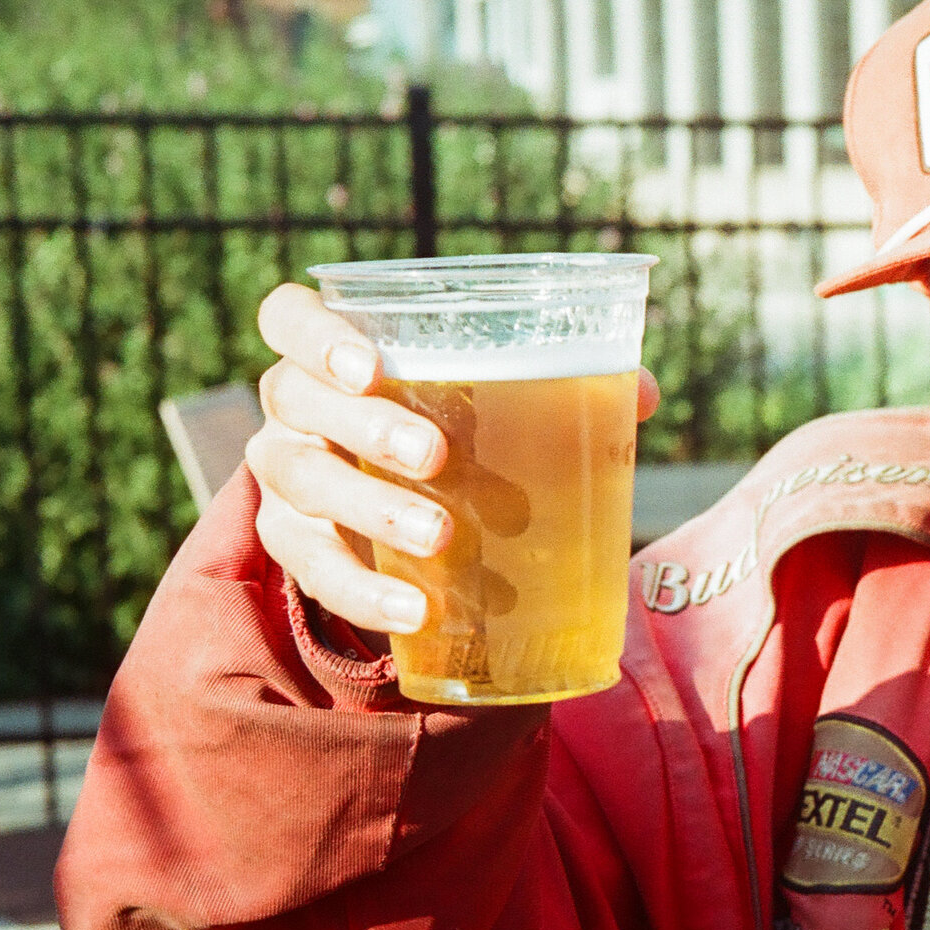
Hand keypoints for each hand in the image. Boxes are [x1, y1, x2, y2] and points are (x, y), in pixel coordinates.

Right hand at [243, 282, 660, 633]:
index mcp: (333, 354)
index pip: (288, 318)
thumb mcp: (493, 402)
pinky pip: (314, 572)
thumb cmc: (450, 428)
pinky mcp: (294, 545)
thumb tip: (642, 391)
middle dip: (363, 425)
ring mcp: (287, 476)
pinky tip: (416, 611)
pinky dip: (365, 593)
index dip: (315, 334)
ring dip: (370, 508)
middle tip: (434, 455)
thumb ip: (562, 385)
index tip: (370, 365)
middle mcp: (293, 409)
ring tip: (440, 536)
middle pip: (294, 398)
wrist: (397, 518)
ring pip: (301, 481)